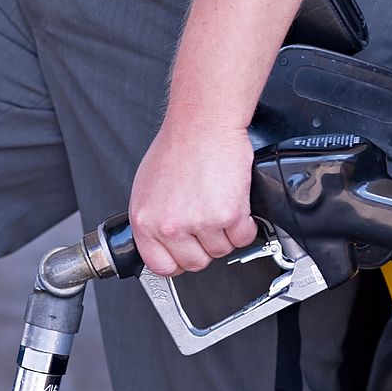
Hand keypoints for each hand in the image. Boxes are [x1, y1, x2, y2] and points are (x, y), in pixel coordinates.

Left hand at [129, 119, 257, 275]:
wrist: (203, 124)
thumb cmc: (179, 146)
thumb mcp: (149, 187)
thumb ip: (156, 218)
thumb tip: (164, 238)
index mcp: (146, 221)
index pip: (161, 266)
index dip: (179, 261)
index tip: (187, 254)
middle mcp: (170, 225)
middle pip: (196, 263)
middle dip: (206, 246)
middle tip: (208, 223)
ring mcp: (199, 222)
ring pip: (222, 250)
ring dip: (227, 233)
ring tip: (221, 205)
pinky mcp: (228, 215)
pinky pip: (244, 237)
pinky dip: (246, 225)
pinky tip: (236, 204)